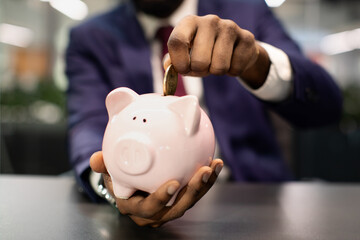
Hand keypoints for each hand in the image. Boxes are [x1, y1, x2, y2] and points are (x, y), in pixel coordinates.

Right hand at [90, 151, 222, 226]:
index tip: (173, 184)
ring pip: (189, 200)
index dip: (161, 199)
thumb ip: (103, 164)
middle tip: (203, 172)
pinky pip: (195, 191)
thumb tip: (96, 159)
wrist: (128, 183)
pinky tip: (214, 163)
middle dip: (193, 192)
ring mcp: (168, 207)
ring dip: (204, 185)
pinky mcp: (180, 199)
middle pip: (176, 207)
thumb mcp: (108, 170)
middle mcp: (154, 212)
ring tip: (213, 166)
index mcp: (135, 206)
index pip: (149, 208)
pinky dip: (205, 179)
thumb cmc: (118, 176)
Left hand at [164, 14, 270, 88]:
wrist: (234, 47)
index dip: (178, 62)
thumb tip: (168, 66)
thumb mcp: (186, 54)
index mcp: (190, 22)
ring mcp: (229, 27)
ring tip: (217, 63)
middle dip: (200, 71)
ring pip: (219, 67)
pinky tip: (232, 61)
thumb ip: (174, 61)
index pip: (177, 41)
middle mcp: (209, 21)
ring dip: (216, 72)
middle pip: (199, 61)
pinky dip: (232, 72)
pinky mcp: (246, 38)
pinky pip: (235, 69)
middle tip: (203, 66)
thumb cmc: (205, 51)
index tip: (183, 70)